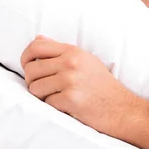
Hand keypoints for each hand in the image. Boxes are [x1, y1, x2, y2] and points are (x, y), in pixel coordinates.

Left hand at [21, 35, 148, 148]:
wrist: (122, 108)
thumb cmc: (101, 84)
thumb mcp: (84, 59)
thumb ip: (59, 49)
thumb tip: (37, 39)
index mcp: (72, 51)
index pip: (35, 46)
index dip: (25, 57)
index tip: (27, 67)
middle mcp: (70, 63)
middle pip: (31, 69)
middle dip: (32, 81)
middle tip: (43, 87)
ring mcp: (70, 81)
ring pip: (35, 88)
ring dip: (42, 95)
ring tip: (55, 96)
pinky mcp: (71, 100)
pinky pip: (47, 103)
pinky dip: (53, 106)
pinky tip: (65, 105)